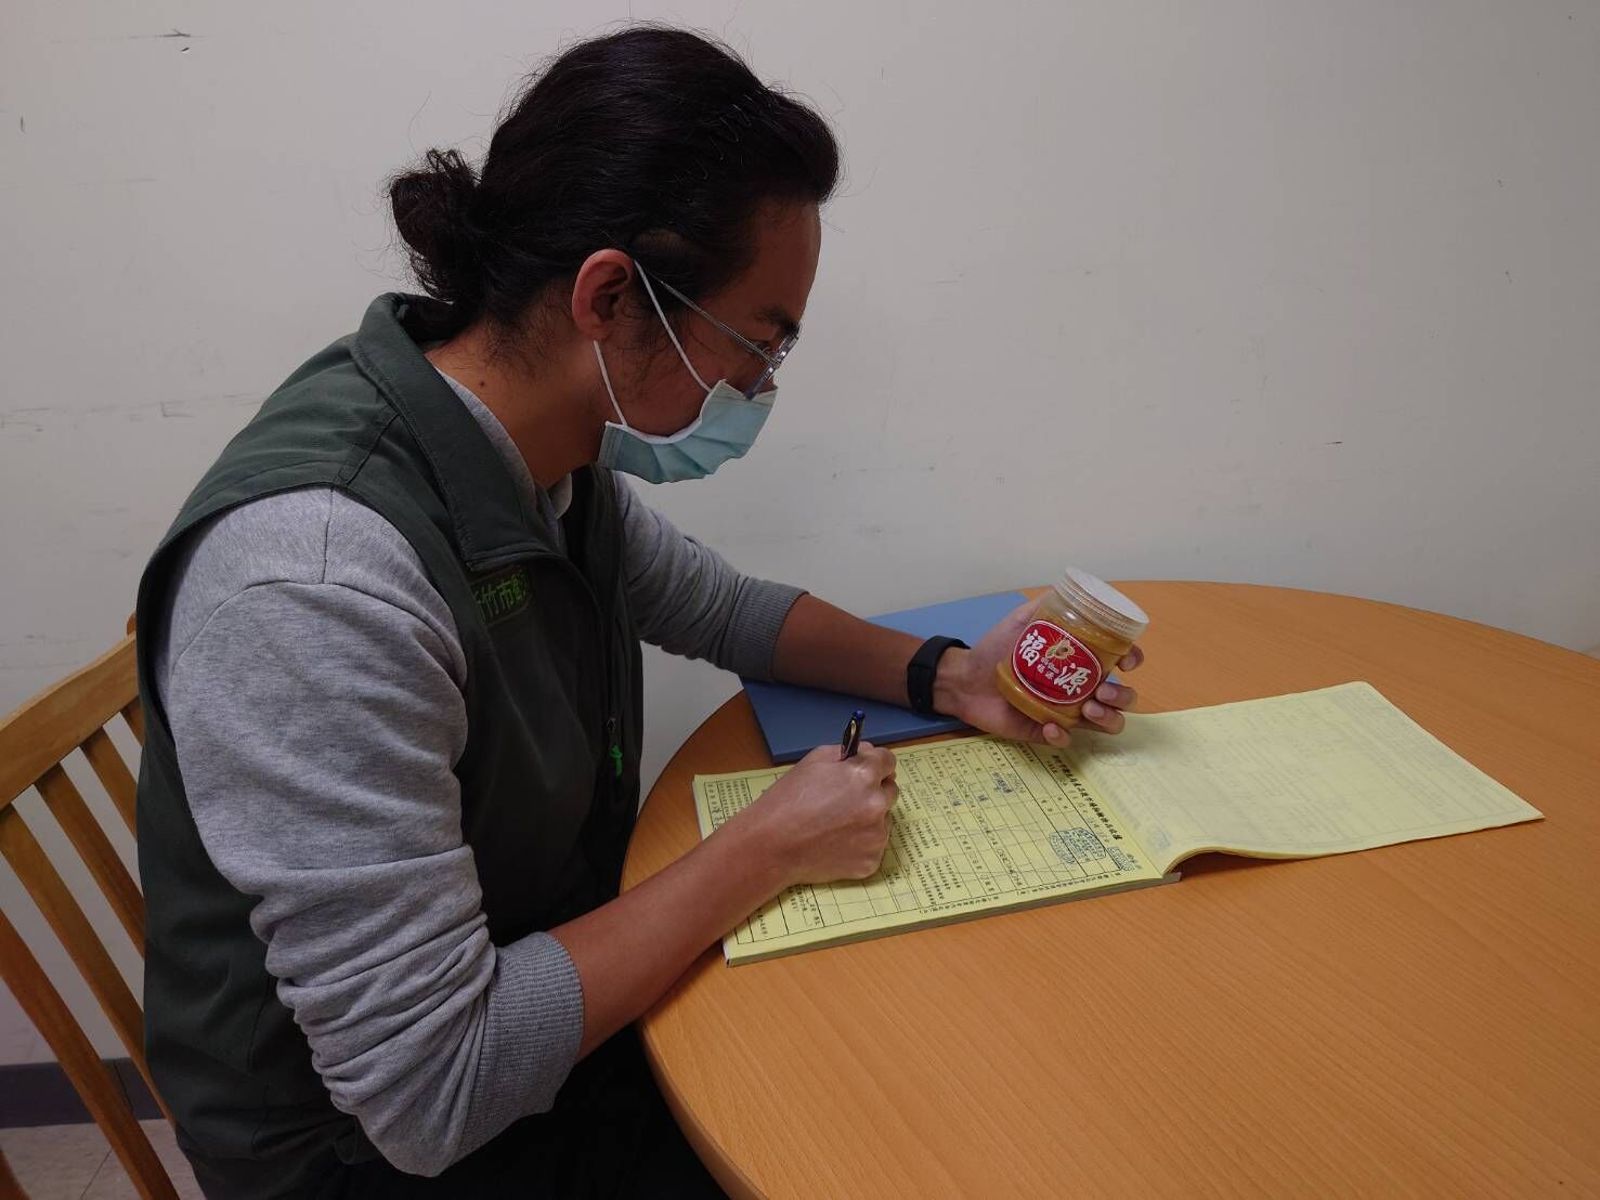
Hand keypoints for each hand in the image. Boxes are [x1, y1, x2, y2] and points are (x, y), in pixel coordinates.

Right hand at [731, 742, 898, 888]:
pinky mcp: (871, 861)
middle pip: (890, 790)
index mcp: (864, 775)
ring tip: (837, 824)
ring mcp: (876, 836)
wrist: (771, 846)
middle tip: (848, 798)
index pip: (888, 761)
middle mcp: (877, 804)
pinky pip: (874, 846)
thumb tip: (868, 754)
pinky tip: (836, 843)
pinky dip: (860, 844)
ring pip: (884, 820)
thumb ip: (847, 753)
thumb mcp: (813, 761)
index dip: (876, 763)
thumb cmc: (787, 800)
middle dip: (874, 790)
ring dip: (869, 818)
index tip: (870, 769)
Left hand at [934, 600, 1144, 747]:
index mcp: (1082, 660)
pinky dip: (1063, 737)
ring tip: (1088, 710)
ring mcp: (1067, 712)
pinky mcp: (1047, 731)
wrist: (965, 677)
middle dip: (1122, 697)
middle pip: (1122, 699)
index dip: (1132, 660)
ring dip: (1106, 719)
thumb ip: (1047, 605)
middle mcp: (1082, 688)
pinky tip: (1051, 728)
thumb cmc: (997, 648)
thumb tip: (1075, 591)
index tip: (1126, 661)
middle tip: (1101, 691)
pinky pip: (1066, 741)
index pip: (1121, 662)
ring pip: (1106, 724)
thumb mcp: (1023, 620)